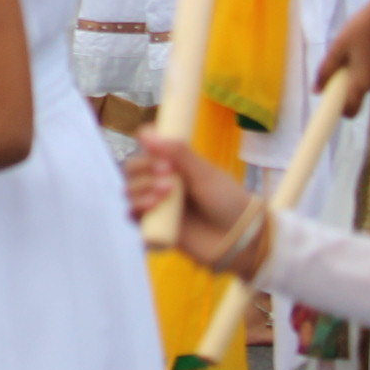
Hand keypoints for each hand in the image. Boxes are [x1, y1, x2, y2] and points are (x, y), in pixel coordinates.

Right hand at [122, 131, 255, 269]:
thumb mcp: (205, 173)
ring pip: (130, 193)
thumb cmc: (227, 201)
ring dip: (140, 190)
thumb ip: (178, 151)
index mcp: (173, 165)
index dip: (146, 150)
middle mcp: (161, 182)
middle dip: (144, 170)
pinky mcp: (155, 227)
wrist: (239, 237)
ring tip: (165, 193)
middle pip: (132, 170)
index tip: (160, 153)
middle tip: (168, 175)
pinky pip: (133, 218)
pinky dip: (136, 212)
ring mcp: (157, 205)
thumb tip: (144, 132)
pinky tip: (151, 209)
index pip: (145, 150)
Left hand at [318, 5, 369, 104]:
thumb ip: (326, 70)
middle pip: (356, 93)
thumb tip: (315, 90)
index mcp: (362, 83)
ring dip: (355, 71)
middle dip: (345, 82)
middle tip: (340, 59)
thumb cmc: (361, 31)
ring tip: (353, 48)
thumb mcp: (338, 48)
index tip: (329, 99)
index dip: (338, 110)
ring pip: (365, 81)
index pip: (350, 110)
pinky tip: (365, 45)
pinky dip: (366, 65)